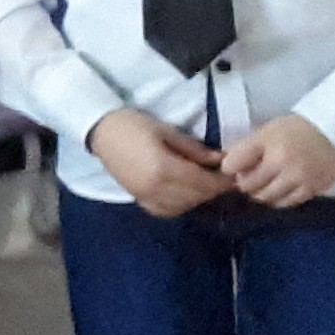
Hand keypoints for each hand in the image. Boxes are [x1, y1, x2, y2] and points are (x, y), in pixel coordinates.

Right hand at [88, 108, 232, 215]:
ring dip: (199, 196)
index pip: (204, 182)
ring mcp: (146, 197)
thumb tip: (221, 160)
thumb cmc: (132, 125)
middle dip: (214, 188)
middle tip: (224, 177)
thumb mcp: (166, 131)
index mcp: (164, 169)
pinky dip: (182, 204)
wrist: (99, 132)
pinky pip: (168, 210)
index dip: (223, 180)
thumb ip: (194, 149)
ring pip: (185, 205)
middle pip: (197, 196)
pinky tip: (185, 193)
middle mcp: (156, 189)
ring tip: (206, 182)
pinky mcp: (140, 200)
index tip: (235, 174)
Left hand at [222, 114, 334, 208]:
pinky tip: (281, 189)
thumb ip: (246, 149)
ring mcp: (299, 178)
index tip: (234, 166)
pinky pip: (287, 202)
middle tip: (251, 176)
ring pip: (266, 197)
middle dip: (245, 182)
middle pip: (248, 185)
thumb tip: (227, 167)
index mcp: (267, 143)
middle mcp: (282, 162)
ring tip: (267, 182)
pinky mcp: (313, 189)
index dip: (229, 167)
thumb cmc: (294, 131)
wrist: (333, 133)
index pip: (232, 164)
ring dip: (261, 192)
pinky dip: (279, 198)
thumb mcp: (266, 131)